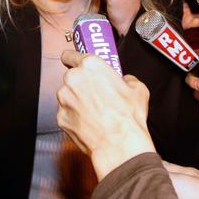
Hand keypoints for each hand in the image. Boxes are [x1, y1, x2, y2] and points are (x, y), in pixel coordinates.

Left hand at [56, 50, 154, 179]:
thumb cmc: (127, 117)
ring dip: (77, 101)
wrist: (119, 145)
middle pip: (71, 77)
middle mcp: (73, 79)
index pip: (70, 54)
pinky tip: (90, 122)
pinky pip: (67, 113)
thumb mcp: (138, 89)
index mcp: (90, 66)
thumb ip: (127, 79)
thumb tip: (125, 81)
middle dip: (81, 84)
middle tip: (96, 94)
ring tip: (96, 112)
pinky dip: (75, 116)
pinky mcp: (61, 117)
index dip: (73, 59)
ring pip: (68, 96)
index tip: (74, 62)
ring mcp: (64, 99)